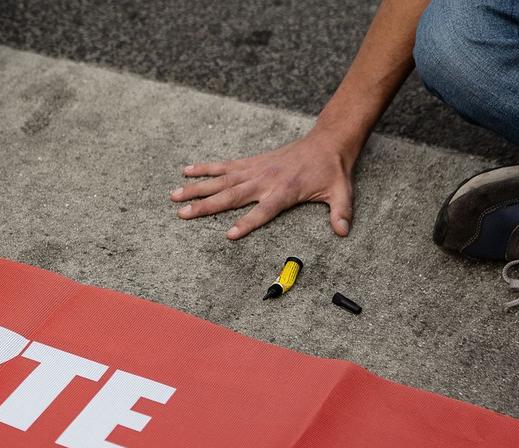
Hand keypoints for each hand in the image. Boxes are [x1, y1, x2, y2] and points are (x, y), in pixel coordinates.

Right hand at [171, 131, 356, 239]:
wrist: (326, 141)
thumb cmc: (332, 170)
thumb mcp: (341, 192)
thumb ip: (340, 212)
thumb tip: (343, 231)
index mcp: (284, 191)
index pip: (263, 211)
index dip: (247, 223)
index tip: (229, 234)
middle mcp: (264, 181)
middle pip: (231, 196)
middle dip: (206, 206)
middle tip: (182, 213)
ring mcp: (255, 170)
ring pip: (221, 181)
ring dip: (196, 188)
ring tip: (174, 195)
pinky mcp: (251, 162)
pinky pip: (224, 166)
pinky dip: (205, 168)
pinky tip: (186, 171)